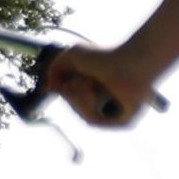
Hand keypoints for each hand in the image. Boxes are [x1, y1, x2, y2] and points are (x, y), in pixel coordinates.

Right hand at [40, 47, 158, 127]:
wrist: (130, 61)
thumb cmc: (106, 55)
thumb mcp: (72, 56)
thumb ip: (54, 68)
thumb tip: (49, 89)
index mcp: (98, 88)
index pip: (74, 98)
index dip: (66, 90)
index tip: (66, 81)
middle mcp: (108, 101)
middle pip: (77, 108)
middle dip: (73, 94)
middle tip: (80, 82)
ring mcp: (116, 112)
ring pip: (86, 116)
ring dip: (80, 100)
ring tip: (87, 85)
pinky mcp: (124, 121)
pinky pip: (99, 122)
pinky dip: (91, 109)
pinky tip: (93, 94)